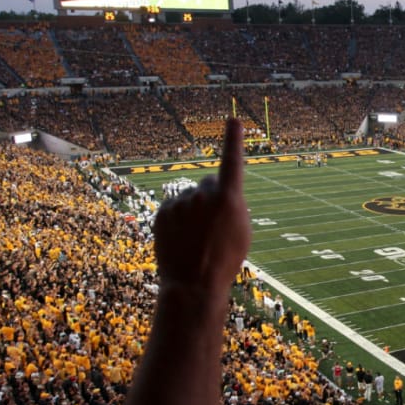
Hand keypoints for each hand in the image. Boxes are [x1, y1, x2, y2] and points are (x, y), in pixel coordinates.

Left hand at [153, 121, 251, 297]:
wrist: (193, 284)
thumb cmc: (226, 259)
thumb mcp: (242, 231)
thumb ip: (232, 204)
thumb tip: (215, 191)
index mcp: (228, 199)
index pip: (232, 162)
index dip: (233, 140)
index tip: (233, 120)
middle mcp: (202, 195)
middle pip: (209, 184)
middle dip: (212, 196)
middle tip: (215, 225)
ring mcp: (180, 202)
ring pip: (191, 198)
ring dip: (195, 211)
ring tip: (198, 238)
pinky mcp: (163, 212)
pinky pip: (175, 207)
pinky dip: (179, 219)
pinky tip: (183, 239)